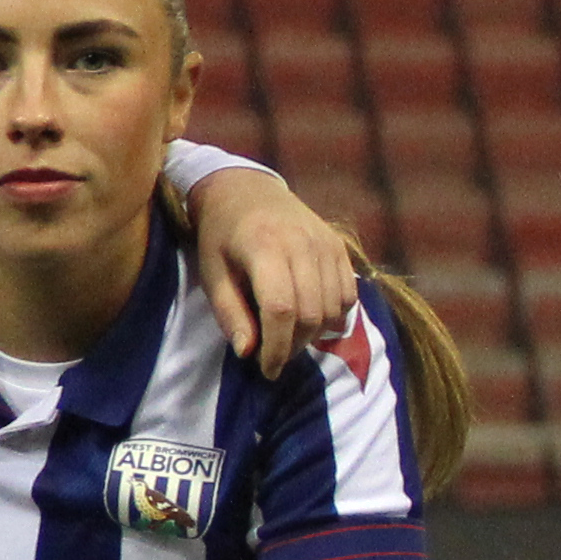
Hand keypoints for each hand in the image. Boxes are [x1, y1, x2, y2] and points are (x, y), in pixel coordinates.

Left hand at [183, 166, 359, 373]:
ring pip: (333, 307)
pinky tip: (311, 320)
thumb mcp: (211, 272)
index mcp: (264, 246)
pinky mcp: (340, 246)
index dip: (276, 346)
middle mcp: (302, 243)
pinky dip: (334, 316)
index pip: (280, 309)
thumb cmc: (221, 236)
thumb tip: (247, 353)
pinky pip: (348, 294)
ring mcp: (326, 243)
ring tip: (288, 340)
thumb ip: (229, 313)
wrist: (245, 190)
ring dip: (313, 335)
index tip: (266, 369)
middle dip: (293, 345)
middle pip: (311, 312)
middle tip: (274, 357)